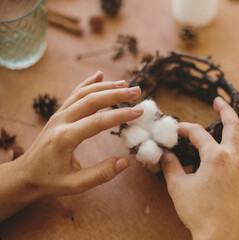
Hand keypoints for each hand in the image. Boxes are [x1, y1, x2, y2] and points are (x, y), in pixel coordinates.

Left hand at [0, 71, 142, 220]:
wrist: (25, 174)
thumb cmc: (50, 181)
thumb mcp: (75, 184)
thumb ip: (101, 174)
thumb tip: (125, 161)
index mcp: (65, 138)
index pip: (98, 121)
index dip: (120, 115)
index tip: (139, 112)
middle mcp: (61, 121)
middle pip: (91, 100)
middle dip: (116, 94)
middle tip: (137, 92)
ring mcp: (59, 115)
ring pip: (83, 94)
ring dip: (105, 87)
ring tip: (125, 85)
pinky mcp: (59, 114)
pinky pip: (74, 94)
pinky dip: (88, 83)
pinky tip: (99, 75)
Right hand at [161, 97, 238, 239]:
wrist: (221, 236)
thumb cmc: (199, 213)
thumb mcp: (178, 187)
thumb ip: (171, 167)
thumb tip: (165, 155)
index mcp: (215, 157)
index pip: (198, 134)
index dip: (185, 129)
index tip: (176, 129)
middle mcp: (234, 158)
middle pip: (233, 126)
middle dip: (226, 110)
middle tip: (219, 100)